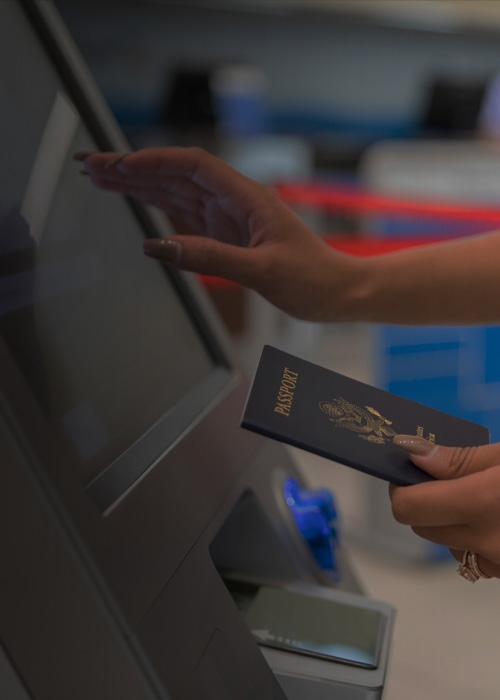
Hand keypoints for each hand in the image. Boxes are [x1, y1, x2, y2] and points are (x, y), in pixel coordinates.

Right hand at [75, 147, 361, 321]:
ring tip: (102, 178)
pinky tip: (138, 197)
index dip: (153, 161)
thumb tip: (158, 246)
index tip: (118, 164)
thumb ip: (210, 258)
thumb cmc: (313, 279)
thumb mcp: (262, 271)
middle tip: (92, 166)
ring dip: (140, 183)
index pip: (193, 166)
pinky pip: (186, 212)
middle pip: (176, 174)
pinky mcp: (227, 234)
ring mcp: (229, 216)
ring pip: (177, 191)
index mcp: (247, 198)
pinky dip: (159, 204)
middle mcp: (235, 201)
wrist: (337, 291)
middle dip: (134, 168)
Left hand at [389, 435, 499, 578]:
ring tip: (478, 495)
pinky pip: (473, 558)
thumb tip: (412, 454)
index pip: (409, 506)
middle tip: (443, 475)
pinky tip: (493, 518)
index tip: (407, 466)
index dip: (401, 486)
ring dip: (450, 522)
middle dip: (424, 500)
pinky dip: (473, 539)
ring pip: (446, 544)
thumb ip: (460, 459)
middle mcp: (487, 542)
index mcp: (483, 503)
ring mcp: (498, 563)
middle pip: (422, 526)